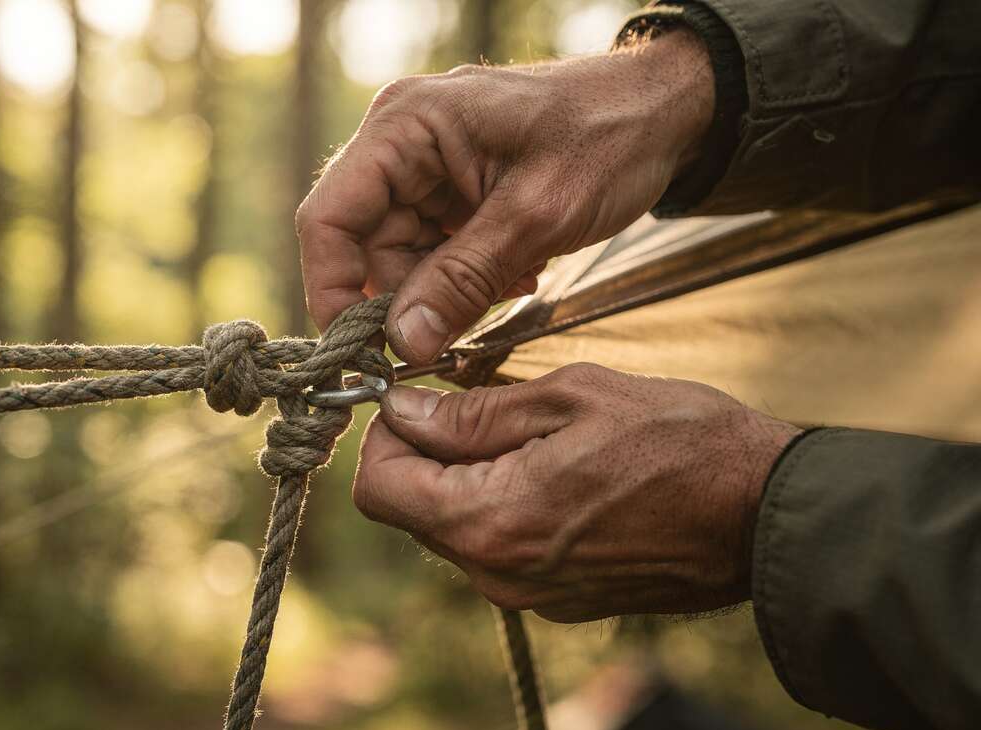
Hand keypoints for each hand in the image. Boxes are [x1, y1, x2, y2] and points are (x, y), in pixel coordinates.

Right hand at [297, 30, 714, 363]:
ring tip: (508, 285)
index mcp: (405, 126)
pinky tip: (517, 272)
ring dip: (442, 292)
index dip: (333, 289)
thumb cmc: (608, 137)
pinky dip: (465, 278)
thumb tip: (402, 345)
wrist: (667, 111)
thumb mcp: (536, 216)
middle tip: (445, 342)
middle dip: (401, 300)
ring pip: (398, 256)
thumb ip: (462, 281)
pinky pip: (433, 252)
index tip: (361, 351)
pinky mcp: (451, 190)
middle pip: (362, 244)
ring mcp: (425, 167)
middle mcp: (402, 142)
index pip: (328, 217)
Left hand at [352, 363, 800, 621]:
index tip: (416, 397)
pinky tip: (551, 469)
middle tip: (471, 403)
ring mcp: (527, 594)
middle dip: (423, 453)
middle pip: (410, 510)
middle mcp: (496, 573)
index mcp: (490, 521)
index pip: (377, 488)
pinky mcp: (555, 599)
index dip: (383, 435)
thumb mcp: (569, 397)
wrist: (765, 514)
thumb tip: (401, 411)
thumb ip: (473, 413)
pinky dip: (500, 504)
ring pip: (452, 528)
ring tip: (524, 432)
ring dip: (463, 478)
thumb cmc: (678, 441)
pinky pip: (496, 548)